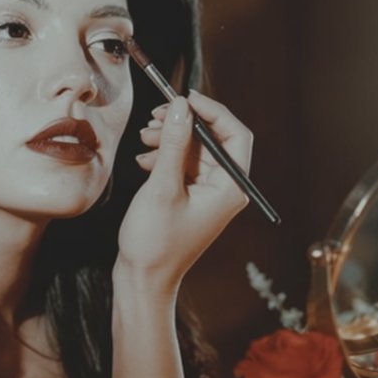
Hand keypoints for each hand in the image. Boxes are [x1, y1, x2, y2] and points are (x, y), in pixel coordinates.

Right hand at [116, 90, 252, 289]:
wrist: (143, 279)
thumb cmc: (155, 242)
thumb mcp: (162, 187)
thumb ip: (173, 144)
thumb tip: (180, 106)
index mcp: (230, 188)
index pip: (234, 135)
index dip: (212, 111)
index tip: (184, 97)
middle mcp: (225, 188)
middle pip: (212, 138)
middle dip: (183, 124)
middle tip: (155, 117)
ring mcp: (208, 193)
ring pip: (194, 149)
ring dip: (169, 138)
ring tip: (143, 139)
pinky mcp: (191, 196)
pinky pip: (182, 164)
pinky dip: (163, 156)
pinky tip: (143, 160)